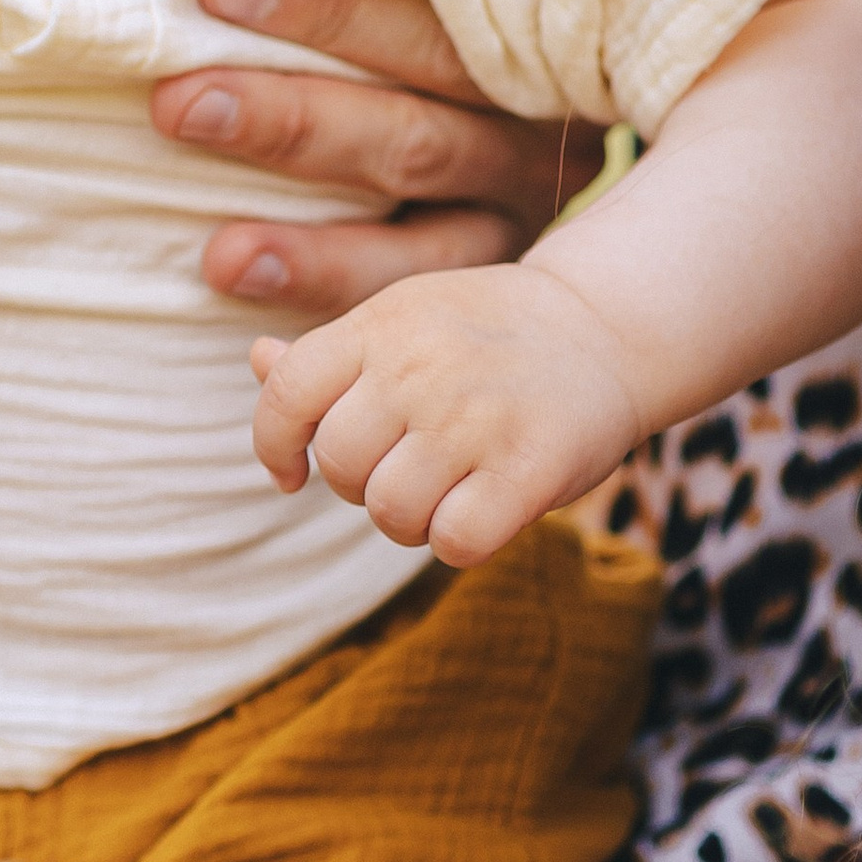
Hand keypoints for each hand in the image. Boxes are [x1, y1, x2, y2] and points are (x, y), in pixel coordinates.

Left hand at [156, 0, 606, 322]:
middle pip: (412, 132)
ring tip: (221, 255)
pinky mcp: (485, 284)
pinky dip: (332, 302)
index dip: (324, 3)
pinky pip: (408, 308)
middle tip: (180, 105)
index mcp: (510, 41)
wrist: (548, 209)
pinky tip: (253, 292)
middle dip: (291, 118)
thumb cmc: (416, 51)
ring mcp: (510, 220)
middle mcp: (522, 137)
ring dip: (311, 245)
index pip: (418, 18)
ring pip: (416, 241)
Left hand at [250, 260, 644, 564]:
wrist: (604, 325)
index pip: (286, 394)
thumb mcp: (406, 319)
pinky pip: (454, 542)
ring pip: (391, 514)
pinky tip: (483, 510)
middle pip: (341, 466)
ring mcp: (475, 416)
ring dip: (414, 519)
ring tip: (451, 485)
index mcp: (380, 323)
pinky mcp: (528, 467)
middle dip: (364, 485)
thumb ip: (331, 355)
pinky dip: (461, 541)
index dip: (275, 445)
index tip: (291, 472)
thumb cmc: (488, 334)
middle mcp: (420, 366)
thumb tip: (257, 362)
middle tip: (409, 467)